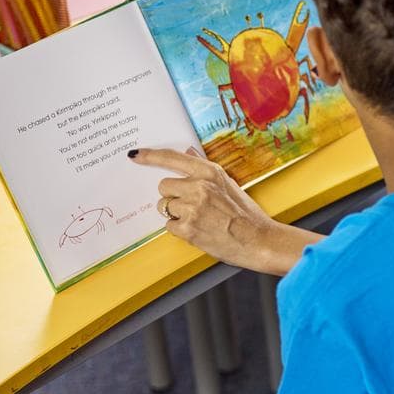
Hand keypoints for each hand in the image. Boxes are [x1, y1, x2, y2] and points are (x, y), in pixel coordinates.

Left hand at [130, 147, 319, 274]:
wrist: (258, 240)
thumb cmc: (247, 214)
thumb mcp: (229, 184)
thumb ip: (205, 170)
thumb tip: (188, 152)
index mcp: (210, 172)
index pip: (172, 158)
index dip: (150, 156)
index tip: (135, 155)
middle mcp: (199, 186)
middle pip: (164, 186)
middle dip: (173, 196)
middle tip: (192, 205)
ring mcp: (192, 207)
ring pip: (164, 206)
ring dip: (175, 213)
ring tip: (198, 219)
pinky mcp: (187, 228)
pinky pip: (169, 225)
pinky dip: (179, 229)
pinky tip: (197, 230)